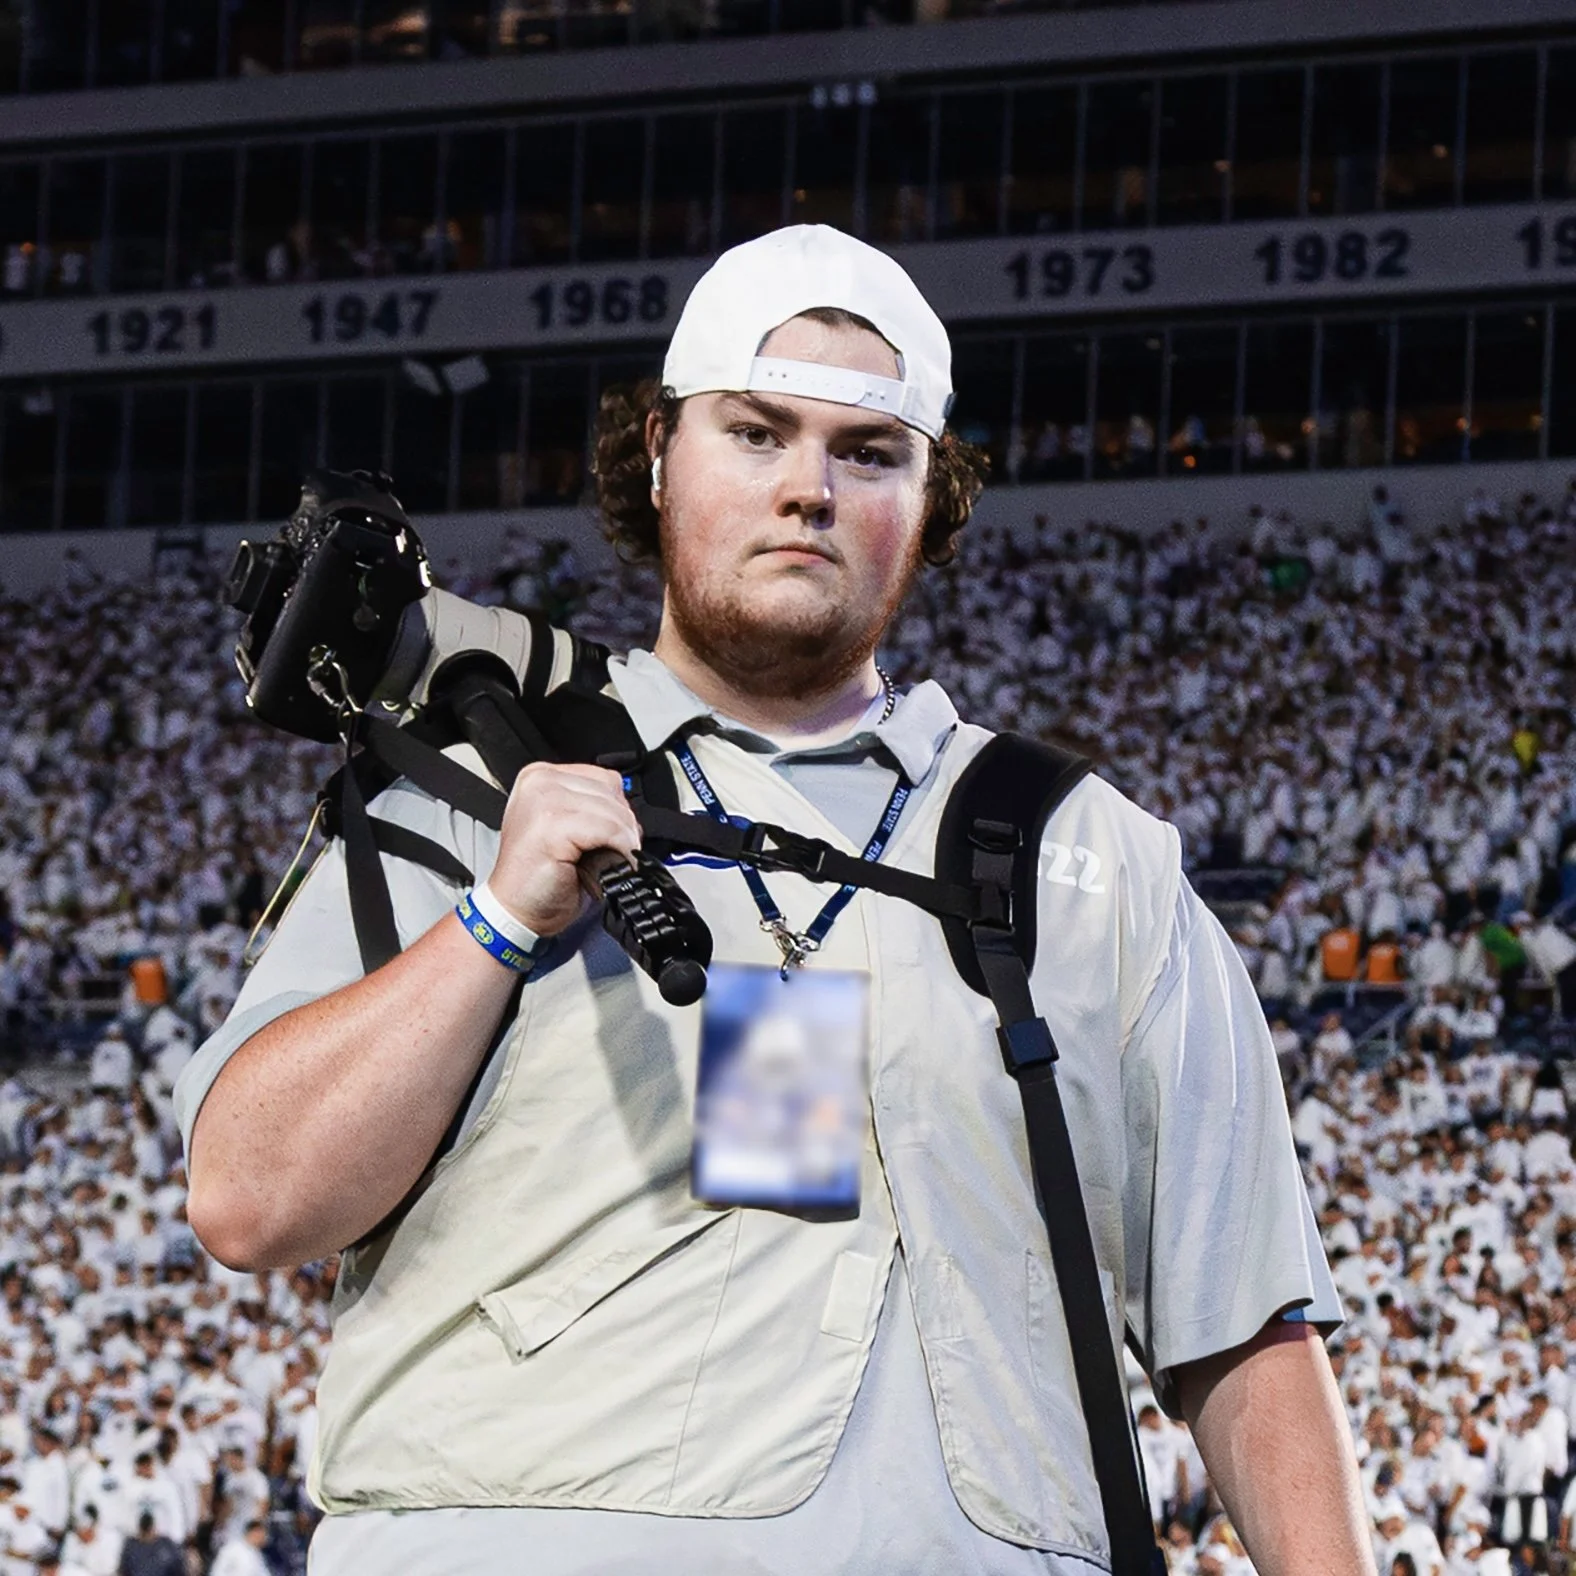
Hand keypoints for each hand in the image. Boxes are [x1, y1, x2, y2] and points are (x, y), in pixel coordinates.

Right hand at [485, 762, 641, 937]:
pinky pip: (607, 828)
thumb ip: (590, 808)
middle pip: (610, 791)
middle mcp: (539, 782)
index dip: (619, 810)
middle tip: (617, 853)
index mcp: (540, 776)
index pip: (603, 778)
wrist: (515, 910)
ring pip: (613, 810)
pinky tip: (607, 865)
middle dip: (624, 825)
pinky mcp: (551, 825)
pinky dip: (619, 848)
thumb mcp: (568, 828)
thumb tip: (628, 814)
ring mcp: (542, 801)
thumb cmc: (539, 877)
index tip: (618, 836)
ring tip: (612, 860)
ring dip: (624, 840)